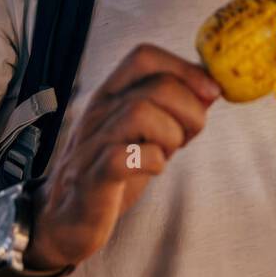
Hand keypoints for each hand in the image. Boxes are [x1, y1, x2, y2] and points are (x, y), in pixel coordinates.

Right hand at [26, 44, 220, 269]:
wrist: (64, 220)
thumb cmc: (110, 171)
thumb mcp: (142, 131)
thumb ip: (171, 108)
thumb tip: (211, 89)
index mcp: (110, 94)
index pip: (145, 56)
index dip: (185, 68)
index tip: (211, 93)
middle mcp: (99, 112)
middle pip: (158, 86)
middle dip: (190, 110)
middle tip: (188, 136)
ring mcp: (93, 143)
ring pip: (142, 112)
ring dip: (172, 135)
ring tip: (168, 153)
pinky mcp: (93, 178)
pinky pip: (125, 157)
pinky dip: (153, 161)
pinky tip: (154, 169)